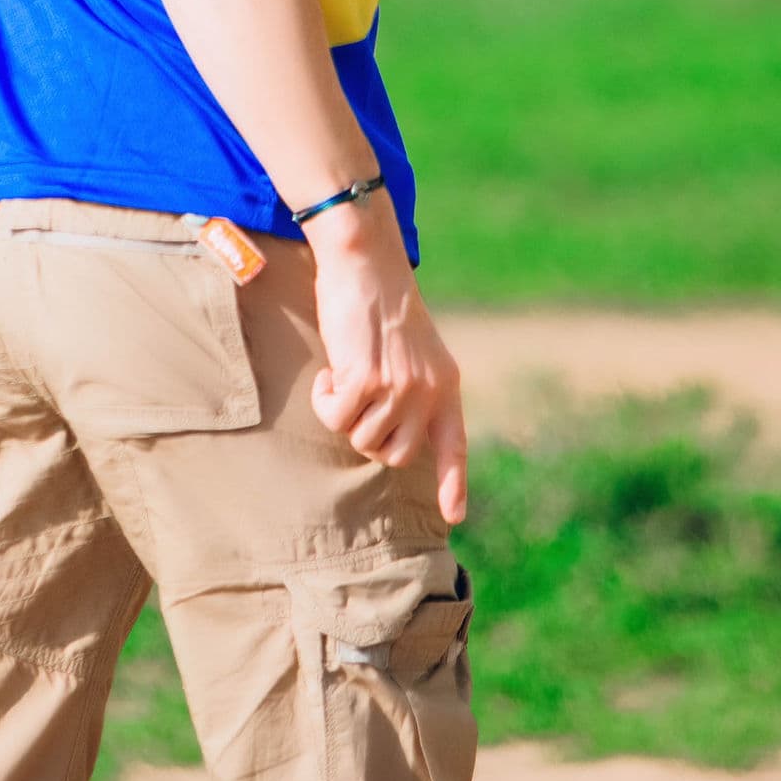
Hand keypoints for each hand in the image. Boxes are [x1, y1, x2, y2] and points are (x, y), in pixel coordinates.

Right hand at [303, 198, 470, 523]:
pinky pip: (336, 417)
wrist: (367, 263)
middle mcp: (428, 392)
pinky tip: (331, 370)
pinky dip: (325, 398)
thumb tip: (393, 433)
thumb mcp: (414, 350)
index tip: (455, 517)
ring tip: (344, 374)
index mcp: (446, 384)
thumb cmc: (382, 303)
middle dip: (368, 438)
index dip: (454, 483)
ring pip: (361, 439)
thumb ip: (414, 388)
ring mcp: (399, 389)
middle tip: (357, 401)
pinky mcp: (366, 380)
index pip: (455, 445)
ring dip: (343, 412)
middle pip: (394, 455)